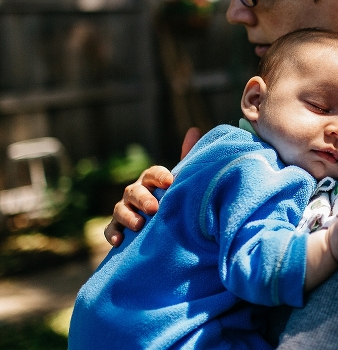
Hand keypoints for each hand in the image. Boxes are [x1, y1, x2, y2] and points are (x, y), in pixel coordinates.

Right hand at [103, 127, 201, 246]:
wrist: (164, 225)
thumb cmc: (174, 198)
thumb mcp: (182, 181)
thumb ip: (188, 158)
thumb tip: (194, 129)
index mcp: (152, 180)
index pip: (153, 173)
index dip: (160, 176)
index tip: (170, 182)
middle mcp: (136, 192)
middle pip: (134, 191)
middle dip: (143, 199)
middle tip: (154, 208)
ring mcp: (125, 209)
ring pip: (120, 209)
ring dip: (128, 216)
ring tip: (139, 225)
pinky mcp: (118, 228)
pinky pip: (110, 229)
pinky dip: (112, 234)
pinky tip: (119, 241)